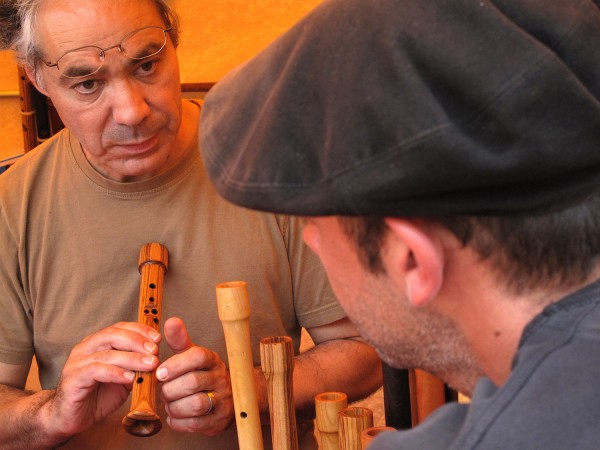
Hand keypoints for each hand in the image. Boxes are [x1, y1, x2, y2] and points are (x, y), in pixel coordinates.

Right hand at [44, 322, 160, 437]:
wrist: (69, 417)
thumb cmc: (97, 395)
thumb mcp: (123, 378)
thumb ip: (135, 367)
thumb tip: (156, 358)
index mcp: (97, 343)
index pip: (119, 328)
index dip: (139, 330)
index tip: (158, 337)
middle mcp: (86, 348)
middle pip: (113, 335)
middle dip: (137, 341)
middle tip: (155, 350)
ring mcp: (77, 362)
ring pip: (107, 353)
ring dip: (132, 358)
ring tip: (150, 364)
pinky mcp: (73, 379)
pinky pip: (96, 371)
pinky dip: (115, 373)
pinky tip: (130, 378)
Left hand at [157, 317, 233, 434]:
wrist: (228, 398)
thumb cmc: (202, 374)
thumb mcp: (191, 356)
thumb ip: (179, 340)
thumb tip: (171, 321)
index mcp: (213, 360)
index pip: (198, 356)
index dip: (176, 364)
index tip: (160, 373)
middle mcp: (221, 378)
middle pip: (193, 382)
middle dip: (170, 389)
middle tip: (163, 391)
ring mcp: (223, 400)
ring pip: (195, 404)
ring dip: (174, 406)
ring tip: (169, 403)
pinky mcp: (219, 421)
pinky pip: (195, 423)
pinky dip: (178, 421)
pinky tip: (174, 416)